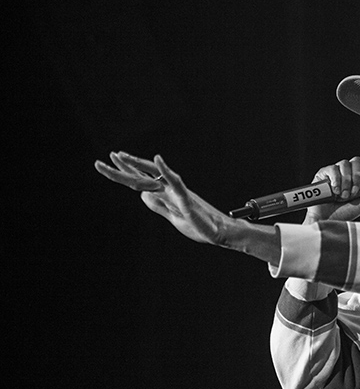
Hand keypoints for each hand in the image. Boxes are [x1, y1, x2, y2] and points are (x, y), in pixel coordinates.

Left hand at [94, 152, 231, 245]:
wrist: (220, 232)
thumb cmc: (199, 225)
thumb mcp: (173, 217)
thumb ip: (158, 206)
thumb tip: (142, 196)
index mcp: (165, 195)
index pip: (142, 180)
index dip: (126, 171)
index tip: (112, 159)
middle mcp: (170, 190)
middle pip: (144, 176)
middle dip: (126, 167)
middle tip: (110, 155)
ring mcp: (178, 193)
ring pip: (155, 175)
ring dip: (138, 165)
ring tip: (122, 155)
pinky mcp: (187, 200)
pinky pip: (175, 182)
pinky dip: (166, 170)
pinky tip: (158, 160)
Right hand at [302, 156, 359, 224]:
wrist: (327, 221)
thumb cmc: (345, 213)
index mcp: (359, 178)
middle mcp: (347, 173)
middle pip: (356, 161)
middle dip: (357, 176)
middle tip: (353, 192)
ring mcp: (335, 172)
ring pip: (345, 163)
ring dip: (346, 181)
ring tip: (343, 196)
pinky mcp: (323, 173)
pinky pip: (333, 169)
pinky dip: (336, 181)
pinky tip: (335, 192)